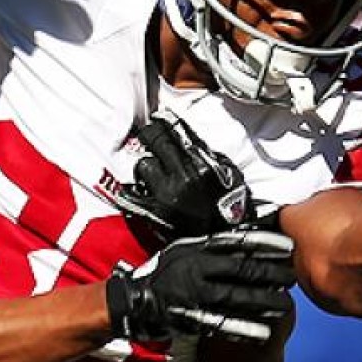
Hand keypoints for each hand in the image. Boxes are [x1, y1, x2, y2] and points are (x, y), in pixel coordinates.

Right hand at [106, 229, 294, 342]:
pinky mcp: (191, 318)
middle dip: (270, 274)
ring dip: (262, 302)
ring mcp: (194, 295)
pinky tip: (263, 333)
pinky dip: (243, 329)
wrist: (135, 299)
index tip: (286, 247)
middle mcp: (196, 270)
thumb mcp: (183, 249)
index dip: (263, 244)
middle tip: (291, 276)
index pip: (236, 243)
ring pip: (235, 298)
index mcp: (196, 249)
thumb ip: (209, 246)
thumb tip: (243, 240)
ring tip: (284, 305)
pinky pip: (222, 324)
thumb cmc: (164, 272)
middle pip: (241, 271)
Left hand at [116, 110, 251, 240]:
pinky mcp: (153, 211)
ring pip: (143, 165)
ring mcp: (165, 194)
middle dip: (151, 134)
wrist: (222, 243)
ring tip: (153, 173)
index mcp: (202, 166)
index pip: (177, 133)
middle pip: (156, 140)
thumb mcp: (230, 176)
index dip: (164, 122)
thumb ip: (210, 155)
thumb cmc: (228, 211)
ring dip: (146, 166)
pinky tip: (137, 189)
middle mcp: (182, 177)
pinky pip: (132, 192)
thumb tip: (190, 138)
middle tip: (149, 133)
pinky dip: (133, 189)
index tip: (159, 118)